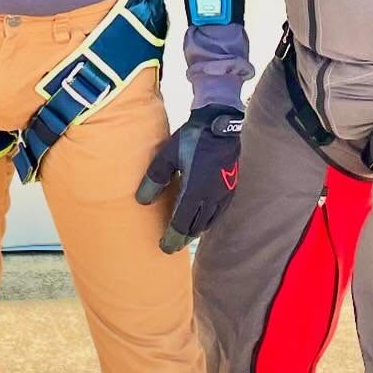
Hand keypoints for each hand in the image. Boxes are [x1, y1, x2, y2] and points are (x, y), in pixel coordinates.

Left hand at [135, 103, 243, 252]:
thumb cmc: (192, 138)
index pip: (182, 224)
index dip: (172, 238)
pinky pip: (218, 212)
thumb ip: (154, 179)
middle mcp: (211, 197)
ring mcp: (223, 193)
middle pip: (196, 226)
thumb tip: (141, 200)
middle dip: (182, 238)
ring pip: (208, 221)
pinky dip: (207, 221)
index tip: (164, 247)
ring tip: (184, 235)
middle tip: (171, 245)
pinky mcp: (231, 188)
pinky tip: (203, 219)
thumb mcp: (168, 156)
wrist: (220, 124)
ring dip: (195, 231)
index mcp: (195, 191)